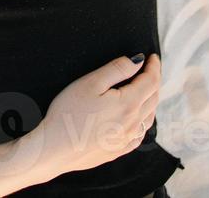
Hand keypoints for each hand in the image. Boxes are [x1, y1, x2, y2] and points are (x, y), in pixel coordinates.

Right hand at [24, 53, 161, 179]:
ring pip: (149, 116)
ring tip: (146, 89)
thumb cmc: (68, 114)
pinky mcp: (118, 150)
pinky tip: (138, 119)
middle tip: (150, 69)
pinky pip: (140, 134)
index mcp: (128, 104)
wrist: (55, 149)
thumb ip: (117, 69)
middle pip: (153, 98)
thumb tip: (137, 61)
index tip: (153, 57)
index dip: (154, 67)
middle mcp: (133, 123)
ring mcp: (127, 139)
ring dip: (151, 100)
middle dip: (154, 81)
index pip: (151, 81)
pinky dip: (145, 121)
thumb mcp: (90, 83)